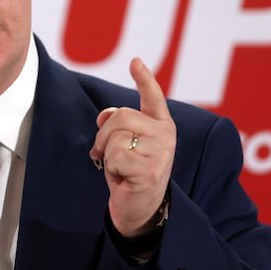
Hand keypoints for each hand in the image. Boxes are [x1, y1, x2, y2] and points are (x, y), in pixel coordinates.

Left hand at [89, 57, 175, 236]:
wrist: (140, 208)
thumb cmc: (130, 170)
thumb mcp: (125, 142)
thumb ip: (118, 123)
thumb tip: (104, 116)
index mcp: (161, 124)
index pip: (153, 97)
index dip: (144, 78)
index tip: (136, 61)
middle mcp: (165, 135)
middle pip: (121, 116)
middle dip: (104, 135)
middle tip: (106, 153)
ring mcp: (161, 153)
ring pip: (116, 138)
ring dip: (107, 154)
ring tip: (119, 168)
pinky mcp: (151, 170)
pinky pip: (115, 157)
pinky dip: (111, 169)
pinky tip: (123, 178)